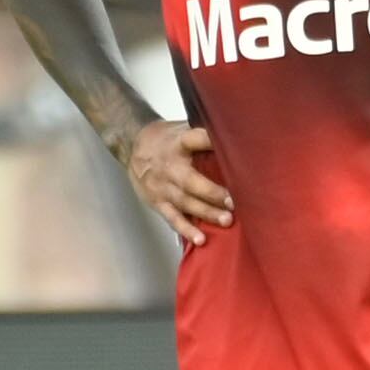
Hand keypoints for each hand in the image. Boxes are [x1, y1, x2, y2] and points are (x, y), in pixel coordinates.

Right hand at [116, 120, 231, 249]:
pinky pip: (173, 218)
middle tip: (233, 202)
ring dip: (206, 213)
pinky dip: (186, 230)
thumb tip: (237, 139)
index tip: (230, 147)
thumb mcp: (182, 130)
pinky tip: (200, 239)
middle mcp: (169, 166)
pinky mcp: (158, 202)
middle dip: (212, 192)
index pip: (193, 139)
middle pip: (190, 181)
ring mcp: (162, 187)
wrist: (132, 147)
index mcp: (177, 143)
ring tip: (226, 220)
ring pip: (185, 202)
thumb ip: (204, 136)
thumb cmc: (167, 141)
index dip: (208, 141)